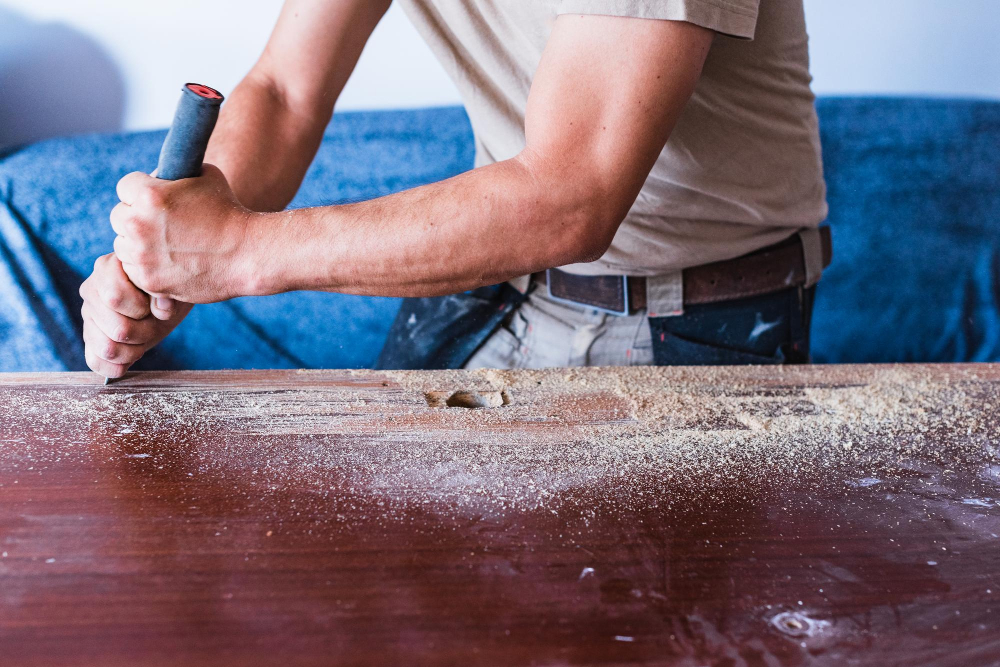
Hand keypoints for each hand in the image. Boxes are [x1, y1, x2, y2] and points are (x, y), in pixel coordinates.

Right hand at [79, 253, 191, 377]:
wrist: (166, 297)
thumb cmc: (167, 288)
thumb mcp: (170, 287)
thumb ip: (164, 294)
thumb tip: (161, 308)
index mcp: (107, 268)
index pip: (115, 298)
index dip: (140, 309)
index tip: (153, 304)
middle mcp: (90, 290)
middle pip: (118, 330)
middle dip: (144, 333)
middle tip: (153, 324)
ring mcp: (87, 315)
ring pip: (108, 349)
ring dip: (134, 350)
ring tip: (144, 337)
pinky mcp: (89, 336)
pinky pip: (95, 362)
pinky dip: (117, 366)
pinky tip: (132, 356)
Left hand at [111, 164, 255, 302]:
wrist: (248, 254)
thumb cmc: (229, 212)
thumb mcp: (206, 176)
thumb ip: (176, 173)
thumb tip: (158, 174)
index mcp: (149, 195)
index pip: (125, 187)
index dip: (141, 191)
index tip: (156, 201)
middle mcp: (139, 224)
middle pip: (118, 217)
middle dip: (137, 218)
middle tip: (161, 224)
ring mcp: (142, 256)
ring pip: (122, 245)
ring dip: (138, 244)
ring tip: (166, 245)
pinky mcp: (149, 281)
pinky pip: (133, 271)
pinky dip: (147, 268)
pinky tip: (170, 262)